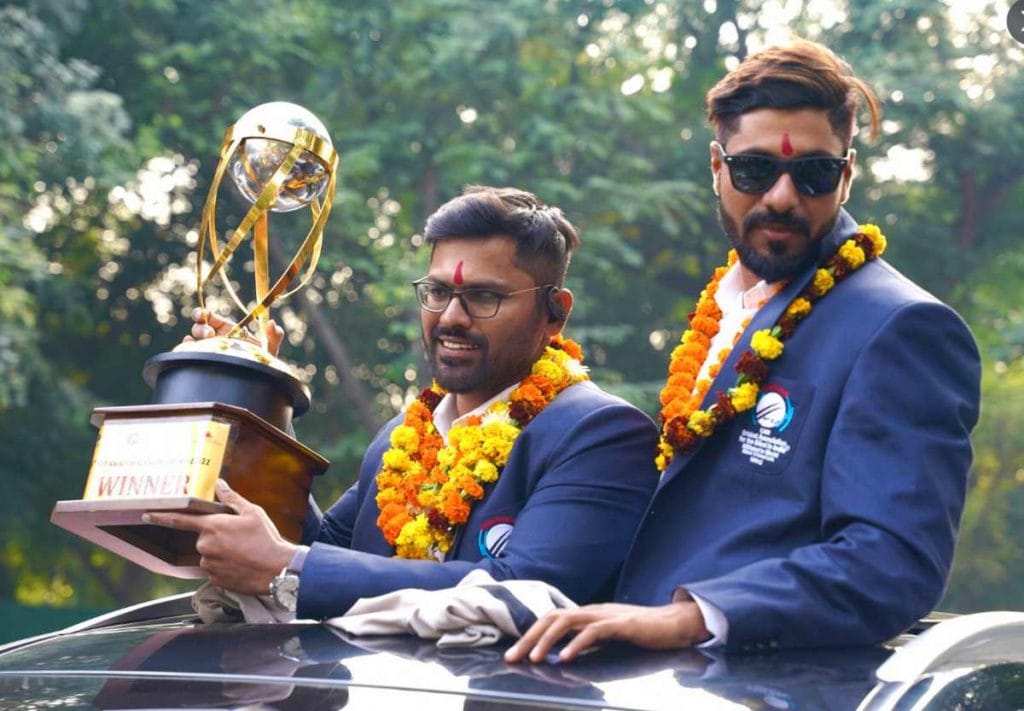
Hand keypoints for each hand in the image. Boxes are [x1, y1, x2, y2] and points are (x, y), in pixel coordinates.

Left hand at [143, 480, 296, 594]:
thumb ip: (232, 498)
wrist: (277, 570)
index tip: (147, 514)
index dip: (161, 516)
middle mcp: (205, 546)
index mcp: (212, 526)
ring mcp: (209, 564)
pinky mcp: (214, 579)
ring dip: (222, 552)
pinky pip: (216, 569)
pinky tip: (242, 564)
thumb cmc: (266, 539)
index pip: (180, 520)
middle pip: (204, 538)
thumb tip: (219, 484)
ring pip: (210, 554)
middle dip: (218, 536)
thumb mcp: (253, 513)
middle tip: (240, 538)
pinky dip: (226, 566)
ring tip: (245, 552)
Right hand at [182, 307, 283, 357]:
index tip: (203, 315)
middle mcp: (215, 338)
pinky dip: (187, 347)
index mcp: (228, 330)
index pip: (210, 317)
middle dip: (201, 327)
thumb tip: (272, 323)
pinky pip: (188, 351)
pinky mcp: (201, 359)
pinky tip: (193, 349)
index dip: (204, 314)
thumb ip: (274, 336)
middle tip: (210, 334)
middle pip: (199, 326)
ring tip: (206, 342)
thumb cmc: (260, 363)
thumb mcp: (269, 350)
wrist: (254, 382)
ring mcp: (206, 349)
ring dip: (196, 338)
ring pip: (192, 337)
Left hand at [504, 601, 709, 663]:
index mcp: (586, 615)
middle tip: (512, 657)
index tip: (513, 654)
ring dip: (547, 639)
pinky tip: (566, 658)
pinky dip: (578, 644)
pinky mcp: (622, 624)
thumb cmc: (641, 633)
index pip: (550, 620)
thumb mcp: (607, 636)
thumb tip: (563, 654)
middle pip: (552, 618)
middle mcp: (591, 611)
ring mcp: (606, 615)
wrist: (674, 624)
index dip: (529, 635)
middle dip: (529, 637)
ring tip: (534, 658)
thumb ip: (586, 641)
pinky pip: (595, 632)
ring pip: (567, 621)